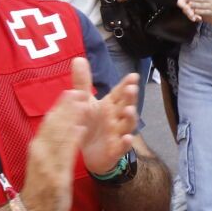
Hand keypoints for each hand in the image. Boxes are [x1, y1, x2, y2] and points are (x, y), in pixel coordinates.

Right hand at [18, 86, 96, 210]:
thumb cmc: (42, 185)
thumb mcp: (44, 159)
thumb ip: (51, 143)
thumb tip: (58, 125)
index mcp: (38, 146)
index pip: (49, 122)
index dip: (60, 106)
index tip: (71, 90)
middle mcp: (40, 150)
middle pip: (54, 124)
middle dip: (67, 107)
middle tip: (81, 90)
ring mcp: (47, 162)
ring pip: (59, 135)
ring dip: (72, 117)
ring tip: (84, 102)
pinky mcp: (56, 175)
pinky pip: (65, 154)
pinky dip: (72, 139)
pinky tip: (81, 128)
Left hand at [68, 57, 141, 175]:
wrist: (89, 152)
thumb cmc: (90, 123)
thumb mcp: (84, 102)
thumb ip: (83, 82)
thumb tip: (79, 58)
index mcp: (110, 105)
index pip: (120, 93)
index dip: (126, 84)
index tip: (132, 76)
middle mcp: (117, 118)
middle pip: (126, 106)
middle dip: (130, 98)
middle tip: (131, 89)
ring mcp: (118, 134)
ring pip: (127, 125)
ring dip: (130, 118)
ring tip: (129, 110)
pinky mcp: (115, 149)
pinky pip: (122, 146)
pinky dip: (126, 143)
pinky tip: (127, 138)